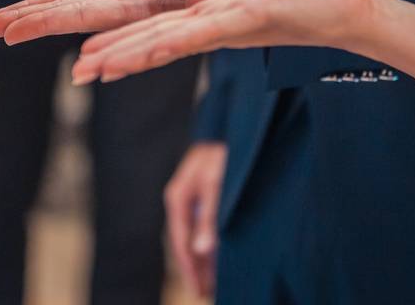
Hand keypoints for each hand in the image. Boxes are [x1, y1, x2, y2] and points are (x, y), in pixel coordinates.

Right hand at [71, 0, 371, 83]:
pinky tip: (127, 59)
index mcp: (196, 12)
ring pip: (156, 42)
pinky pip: (190, 36)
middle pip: (137, 36)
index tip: (67, 42)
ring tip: (86, 71)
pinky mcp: (237, 25)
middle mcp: (200, 26)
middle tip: (57, 66)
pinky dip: (155, 47)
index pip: (138, 19)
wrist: (340, 2)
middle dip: (98, 51)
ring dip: (119, 55)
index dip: (101, 27)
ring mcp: (215, 29)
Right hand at [165, 142, 227, 297]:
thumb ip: (209, 217)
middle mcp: (181, 198)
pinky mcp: (203, 192)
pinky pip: (202, 224)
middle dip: (195, 268)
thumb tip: (201, 251)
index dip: (190, 269)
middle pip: (185, 241)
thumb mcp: (217, 184)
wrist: (237, 125)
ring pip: (194, 234)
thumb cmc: (224, 151)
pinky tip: (218, 255)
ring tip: (213, 282)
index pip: (180, 242)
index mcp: (178, 196)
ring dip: (203, 258)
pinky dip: (209, 242)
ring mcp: (191, 195)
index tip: (199, 290)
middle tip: (205, 293)